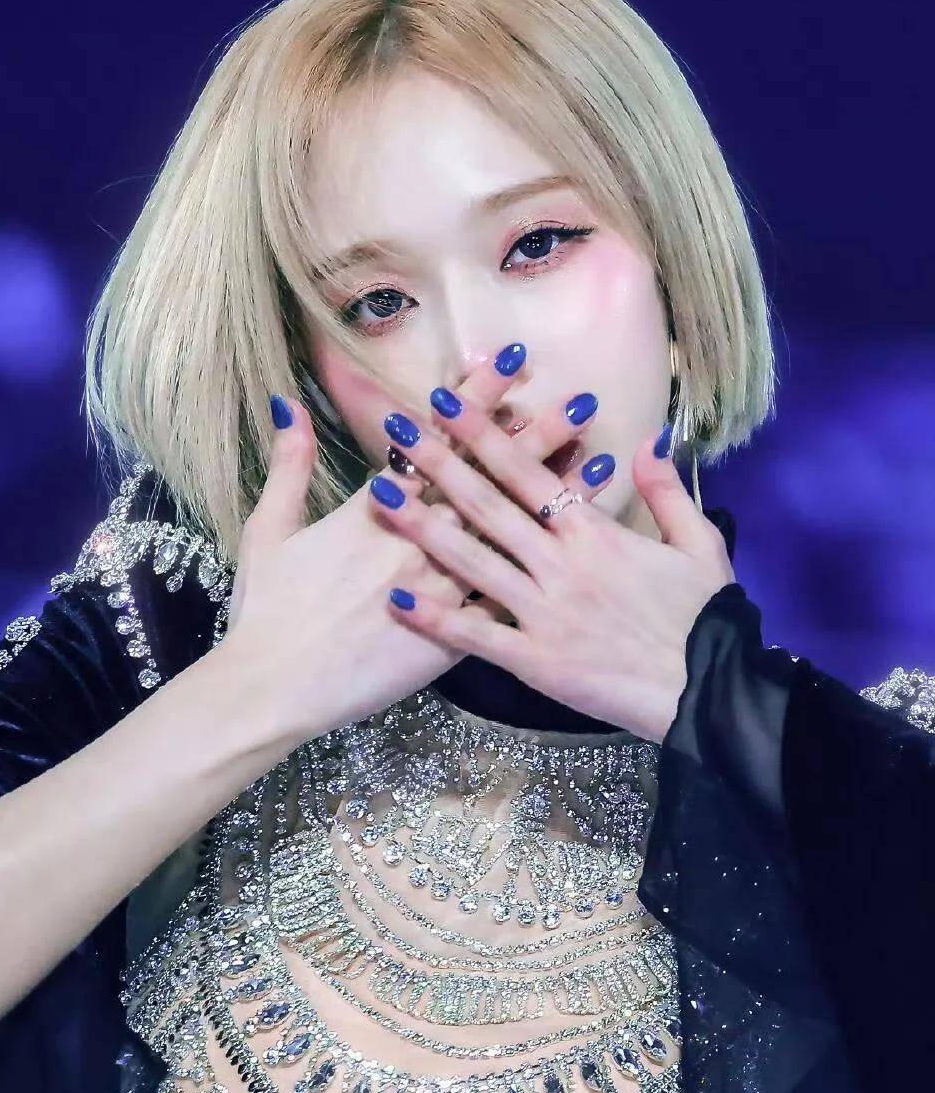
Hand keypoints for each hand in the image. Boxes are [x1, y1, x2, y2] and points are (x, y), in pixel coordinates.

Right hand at [220, 345, 587, 753]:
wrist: (272, 689)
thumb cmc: (265, 614)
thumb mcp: (268, 531)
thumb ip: (289, 466)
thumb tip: (290, 405)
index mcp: (371, 511)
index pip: (435, 442)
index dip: (473, 400)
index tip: (509, 362)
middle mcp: (414, 542)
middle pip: (485, 480)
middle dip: (533, 438)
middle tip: (577, 402)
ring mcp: (437, 590)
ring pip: (507, 534)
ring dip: (554, 497)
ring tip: (597, 461)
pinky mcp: (450, 641)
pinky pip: (507, 600)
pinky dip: (545, 572)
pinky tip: (581, 552)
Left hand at [367, 387, 735, 743]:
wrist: (710, 691)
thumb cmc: (707, 617)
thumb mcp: (701, 543)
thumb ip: (667, 490)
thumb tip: (647, 439)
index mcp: (595, 534)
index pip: (527, 472)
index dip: (482, 433)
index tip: (446, 401)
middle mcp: (561, 565)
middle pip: (488, 505)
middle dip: (438, 463)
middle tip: (395, 429)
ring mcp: (544, 613)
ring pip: (471, 562)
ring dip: (422, 526)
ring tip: (380, 495)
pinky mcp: (536, 661)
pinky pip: (476, 636)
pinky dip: (435, 618)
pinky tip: (397, 598)